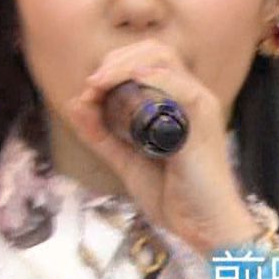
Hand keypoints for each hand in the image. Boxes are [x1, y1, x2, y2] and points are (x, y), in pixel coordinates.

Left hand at [63, 39, 261, 254]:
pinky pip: (181, 87)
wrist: (203, 228)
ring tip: (101, 83)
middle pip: (155, 51)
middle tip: (93, 83)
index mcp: (176, 102)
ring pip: (165, 59)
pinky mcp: (203, 121)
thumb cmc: (174, 196)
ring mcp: (199, 106)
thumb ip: (101, 135)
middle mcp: (190, 97)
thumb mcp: (126, 161)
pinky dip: (153, 79)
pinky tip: (131, 82)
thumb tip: (75, 102)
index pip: (147, 60)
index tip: (89, 89)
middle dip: (116, 60)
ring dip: (126, 65)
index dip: (114, 66)